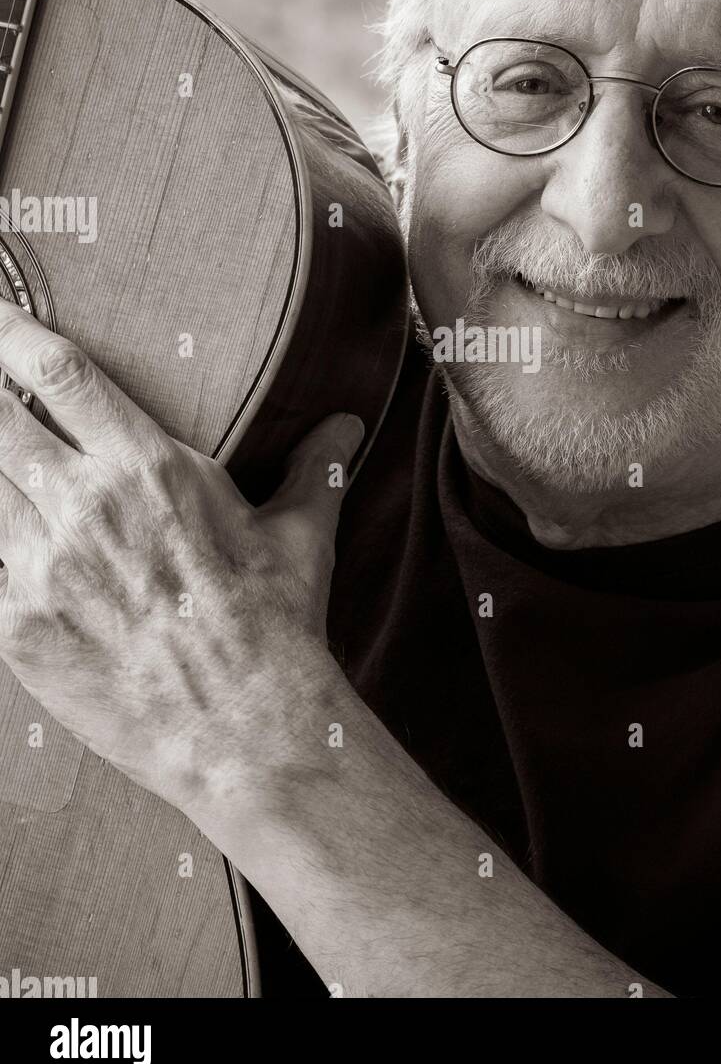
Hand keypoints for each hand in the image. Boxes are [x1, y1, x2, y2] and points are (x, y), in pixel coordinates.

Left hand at [0, 300, 362, 813]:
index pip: (59, 376)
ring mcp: (41, 569)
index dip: (12, 333)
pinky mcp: (16, 629)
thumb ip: (313, 467)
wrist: (247, 730)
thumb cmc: (277, 627)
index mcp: (151, 469)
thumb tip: (344, 424)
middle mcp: (85, 507)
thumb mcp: (303, 536)